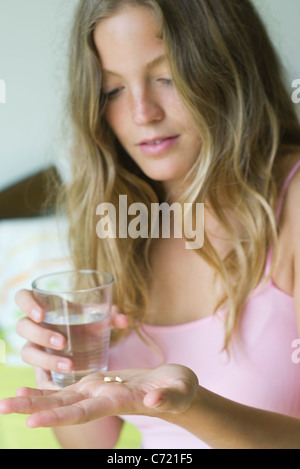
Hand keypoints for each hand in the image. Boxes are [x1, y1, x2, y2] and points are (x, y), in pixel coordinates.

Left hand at [0, 365, 198, 427]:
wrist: (175, 389)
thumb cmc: (180, 390)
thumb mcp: (178, 390)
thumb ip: (167, 395)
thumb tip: (154, 399)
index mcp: (119, 401)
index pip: (83, 412)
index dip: (58, 415)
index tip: (31, 421)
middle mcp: (102, 399)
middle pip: (64, 407)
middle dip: (34, 408)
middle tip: (2, 408)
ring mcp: (98, 392)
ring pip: (62, 398)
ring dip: (34, 400)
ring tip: (8, 401)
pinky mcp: (98, 384)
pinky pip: (69, 389)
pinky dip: (49, 389)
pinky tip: (30, 388)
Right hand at [15, 289, 129, 388]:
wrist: (84, 345)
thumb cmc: (85, 323)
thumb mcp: (96, 318)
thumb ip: (111, 315)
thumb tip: (125, 320)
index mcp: (42, 305)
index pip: (22, 298)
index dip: (27, 304)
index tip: (42, 315)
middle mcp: (32, 326)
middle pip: (23, 327)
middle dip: (41, 335)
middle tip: (63, 342)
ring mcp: (33, 346)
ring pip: (27, 352)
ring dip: (46, 359)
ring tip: (69, 365)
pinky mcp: (38, 367)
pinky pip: (36, 375)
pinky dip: (46, 382)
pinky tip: (60, 387)